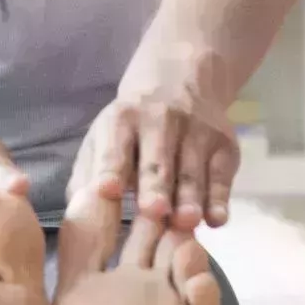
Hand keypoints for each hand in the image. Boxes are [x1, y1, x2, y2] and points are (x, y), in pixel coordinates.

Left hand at [68, 88, 237, 230]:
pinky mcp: (225, 146)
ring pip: (191, 171)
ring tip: (186, 222)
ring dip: (189, 198)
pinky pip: (223, 175)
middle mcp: (160, 122)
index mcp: (121, 122)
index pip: (115, 149)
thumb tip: (79, 214)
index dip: (111, 169)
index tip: (107, 190)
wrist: (180, 82)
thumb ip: (89, 174)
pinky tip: (216, 219)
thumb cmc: (130, 126)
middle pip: (156, 160)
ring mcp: (195, 133)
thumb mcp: (104, 137)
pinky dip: (220, 198)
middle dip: (155, 185)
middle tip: (154, 210)